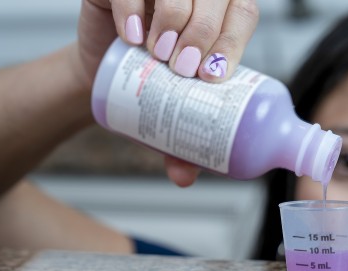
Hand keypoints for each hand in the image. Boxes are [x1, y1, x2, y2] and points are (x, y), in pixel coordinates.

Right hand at [76, 0, 258, 186]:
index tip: (215, 74)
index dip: (233, 39)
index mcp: (222, 20)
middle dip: (202, 33)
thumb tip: (185, 178)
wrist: (105, 74)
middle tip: (183, 69)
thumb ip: (183, 143)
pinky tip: (132, 35)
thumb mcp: (172, 114)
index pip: (242, 14)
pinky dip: (132, 8)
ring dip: (172, 19)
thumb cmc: (151, 88)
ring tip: (160, 55)